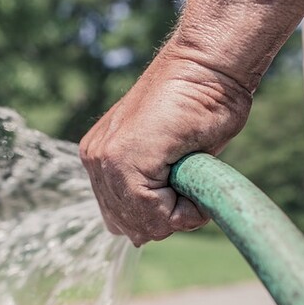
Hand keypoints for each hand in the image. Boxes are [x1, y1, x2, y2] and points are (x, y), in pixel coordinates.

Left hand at [79, 40, 251, 245]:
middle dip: (166, 218)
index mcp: (102, 159)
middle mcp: (95, 160)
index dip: (161, 216)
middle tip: (189, 183)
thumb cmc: (200, 106)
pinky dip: (184, 210)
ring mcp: (104, 159)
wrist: (208, 66)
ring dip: (177, 213)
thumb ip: (150, 192)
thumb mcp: (170, 160)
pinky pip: (153, 214)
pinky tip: (193, 178)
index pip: (122, 218)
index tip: (184, 186)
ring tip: (191, 176)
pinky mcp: (121, 159)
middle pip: (129, 226)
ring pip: (142, 224)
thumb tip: (137, 238)